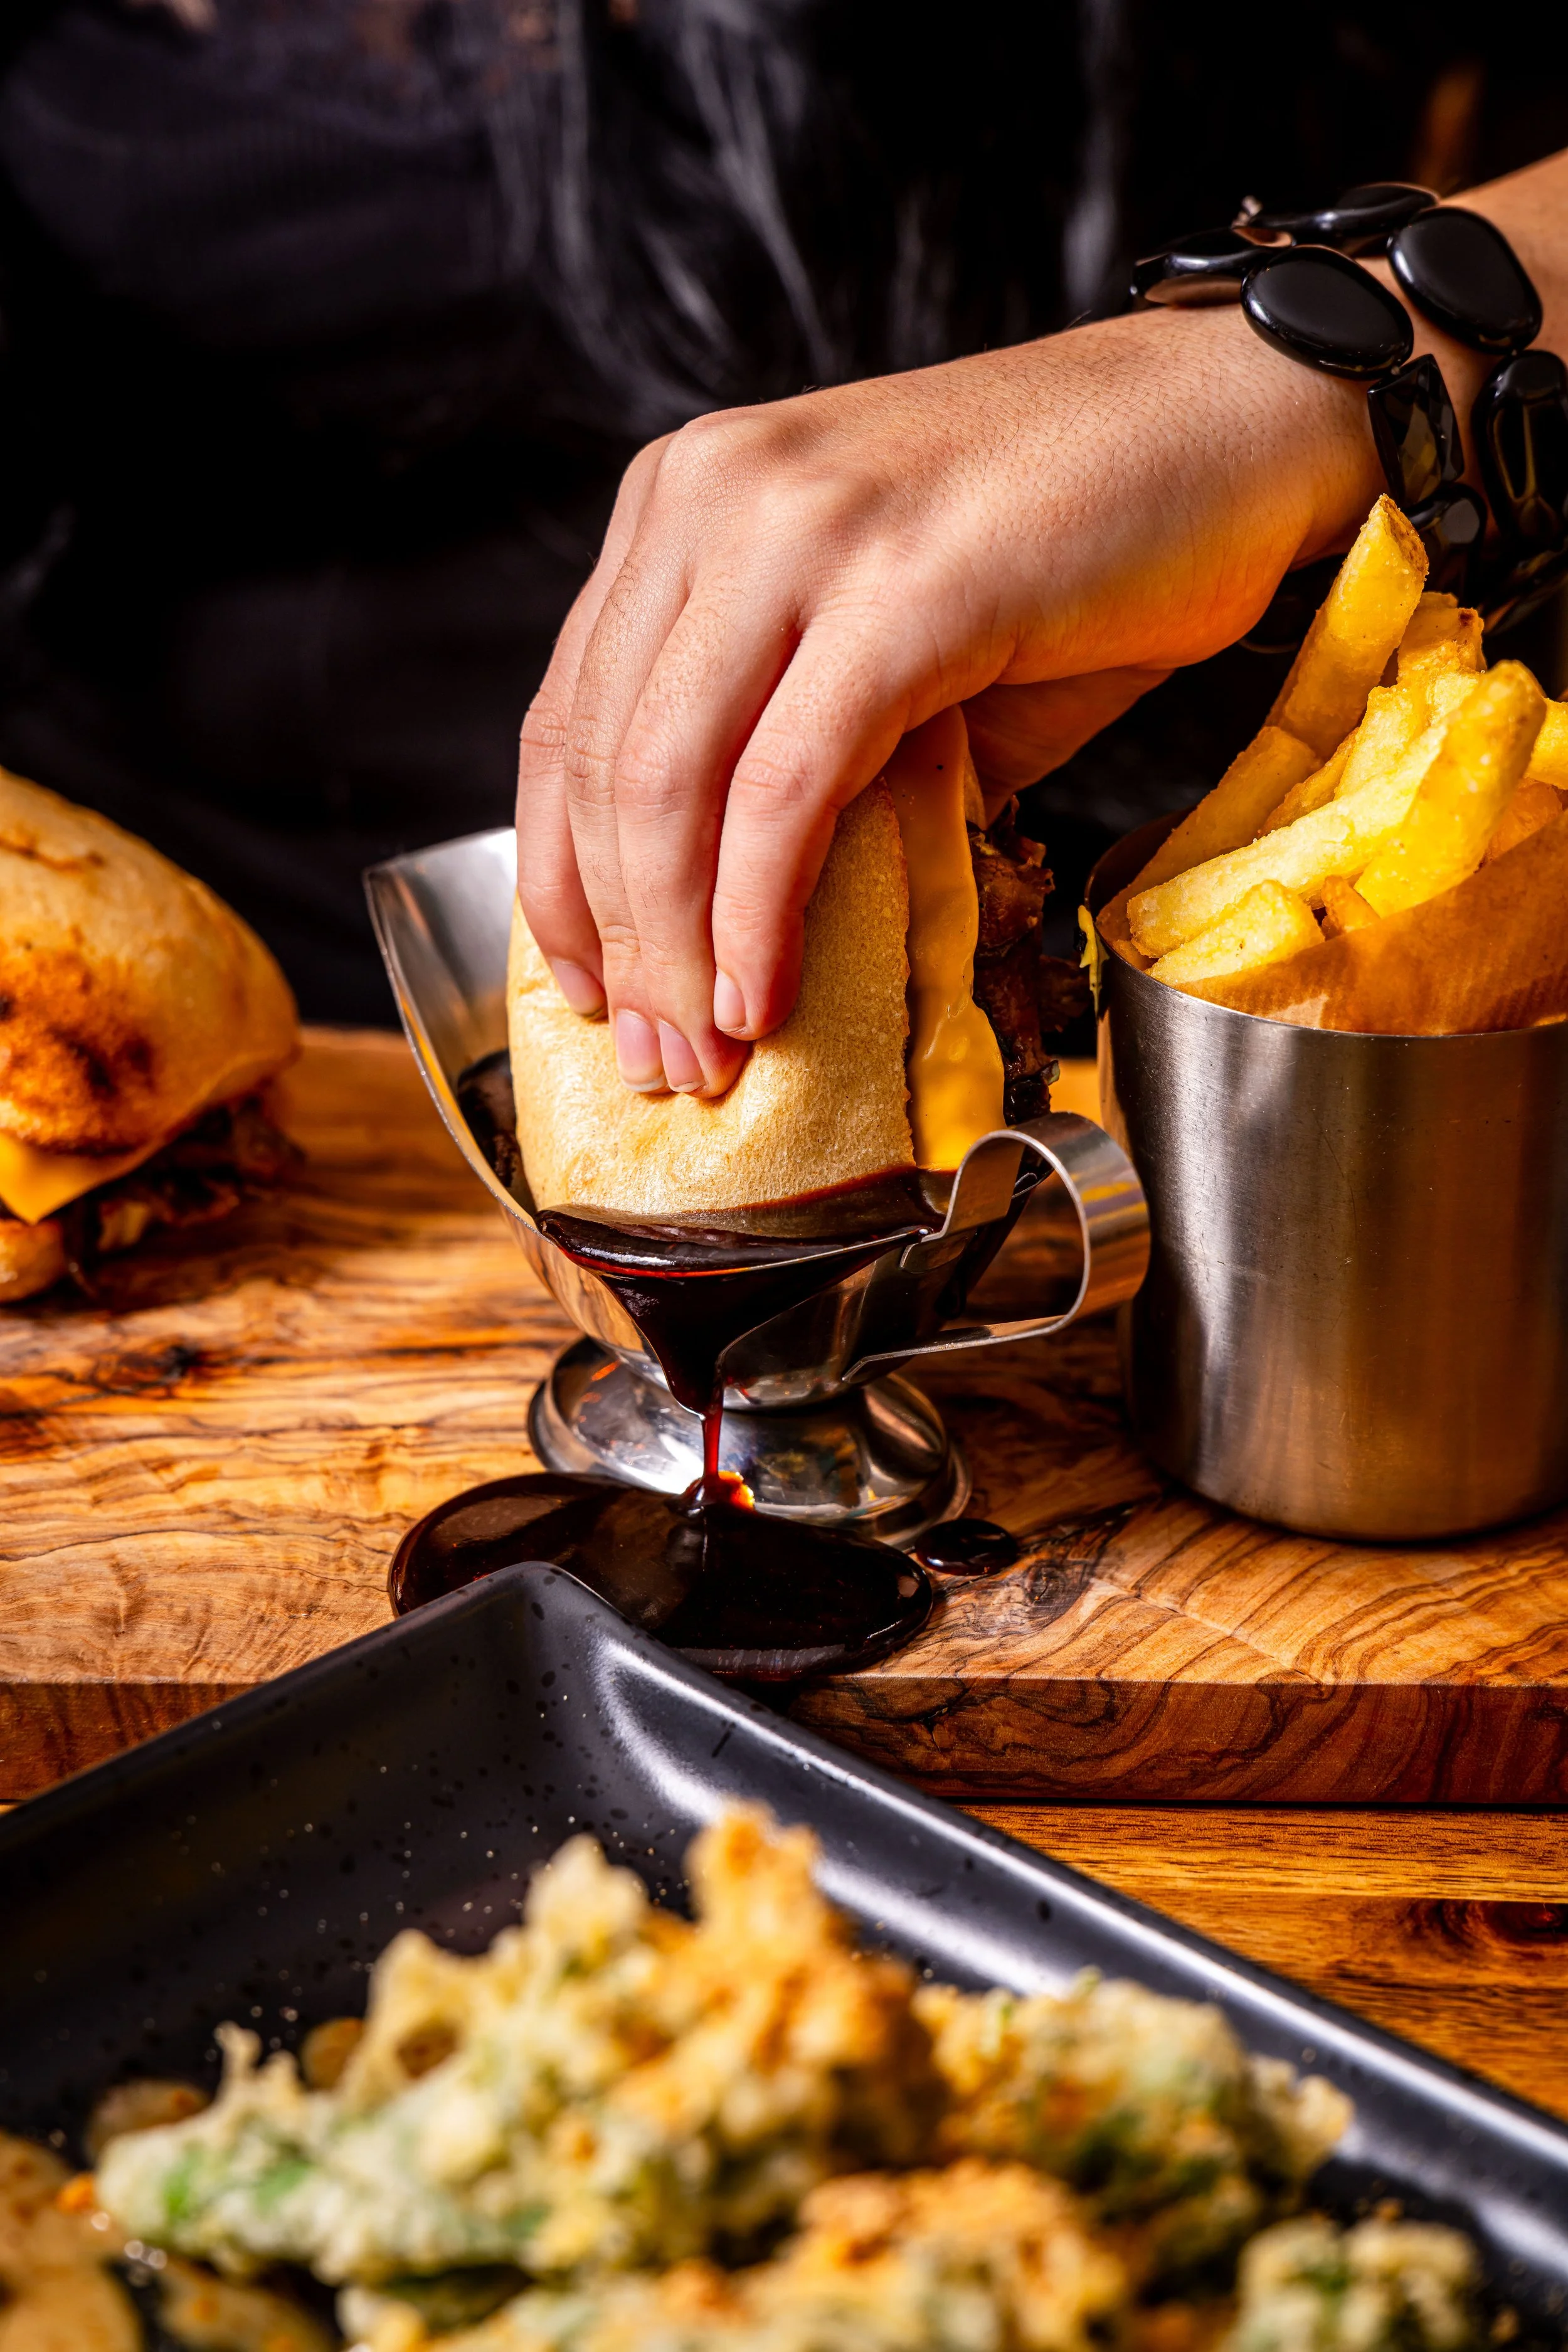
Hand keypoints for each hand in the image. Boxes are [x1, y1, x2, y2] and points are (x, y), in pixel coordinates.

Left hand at [515, 301, 1396, 1097]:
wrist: (1236, 427)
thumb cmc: (1078, 543)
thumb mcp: (891, 639)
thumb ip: (800, 749)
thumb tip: (745, 919)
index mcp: (688, 498)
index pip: (568, 718)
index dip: (558, 880)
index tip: (583, 990)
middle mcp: (717, 494)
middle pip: (603, 764)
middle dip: (616, 945)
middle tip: (652, 1061)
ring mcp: (800, 528)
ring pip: (670, 784)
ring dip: (676, 951)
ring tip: (704, 1059)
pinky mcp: (899, 588)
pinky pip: (785, 790)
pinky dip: (760, 914)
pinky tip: (765, 997)